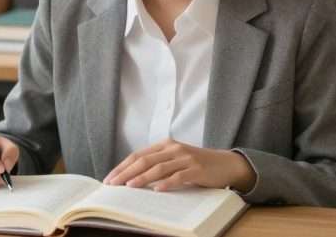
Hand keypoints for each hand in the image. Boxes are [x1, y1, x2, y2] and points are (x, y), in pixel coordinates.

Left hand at [104, 139, 254, 192]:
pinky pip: (178, 176)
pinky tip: (157, 190)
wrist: (225, 164)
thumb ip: (157, 164)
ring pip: (159, 168)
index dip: (122, 166)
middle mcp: (173, 149)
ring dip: (142, 178)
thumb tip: (131, 177)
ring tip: (129, 186)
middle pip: (144, 161)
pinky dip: (166, 183)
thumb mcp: (174, 160)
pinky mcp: (196, 169)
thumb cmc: (196, 164)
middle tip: (113, 184)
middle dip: (126, 173)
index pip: (138, 155)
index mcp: (164, 145)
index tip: (109, 178)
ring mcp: (185, 158)